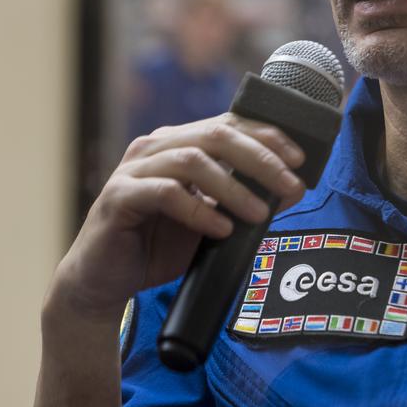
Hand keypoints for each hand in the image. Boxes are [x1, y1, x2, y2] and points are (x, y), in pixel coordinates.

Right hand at [48, 114, 305, 328]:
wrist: (105, 280)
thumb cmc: (158, 248)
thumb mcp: (210, 222)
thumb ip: (241, 203)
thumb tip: (290, 190)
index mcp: (179, 145)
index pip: (229, 125)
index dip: (267, 136)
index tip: (300, 158)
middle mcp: (156, 148)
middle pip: (216, 135)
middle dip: (260, 158)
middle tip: (291, 185)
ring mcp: (134, 170)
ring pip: (192, 160)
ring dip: (233, 187)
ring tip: (261, 214)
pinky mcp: (118, 197)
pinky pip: (165, 194)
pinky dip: (199, 210)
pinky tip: (221, 228)